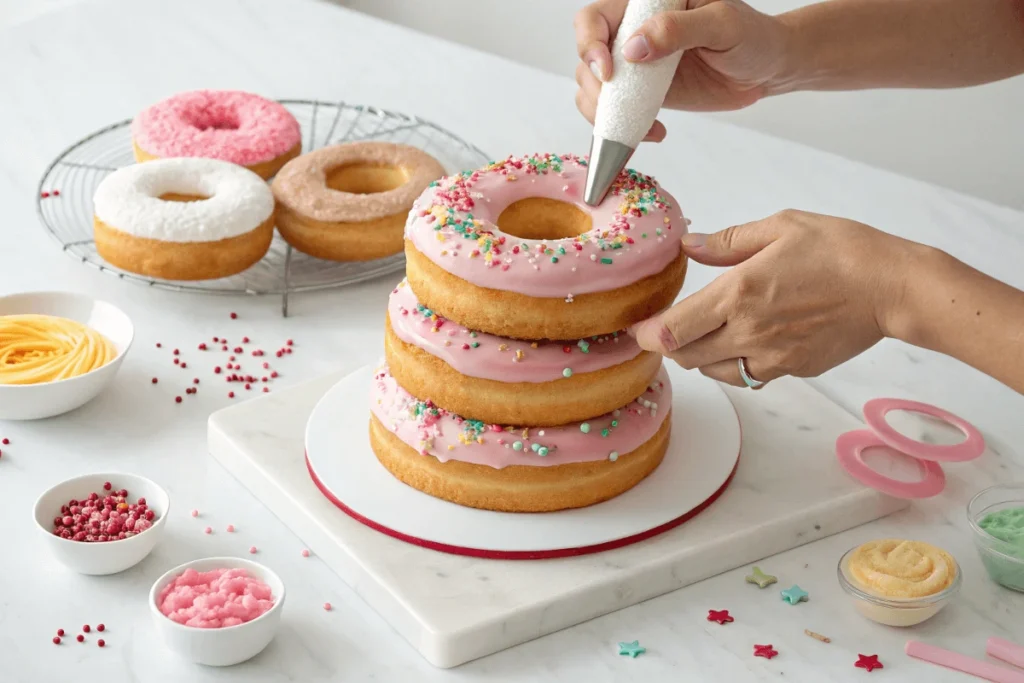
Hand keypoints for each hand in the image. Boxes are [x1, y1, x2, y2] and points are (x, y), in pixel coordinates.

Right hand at [574, 0, 791, 140]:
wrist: (767, 68)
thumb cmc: (751, 36)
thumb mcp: (722, 24)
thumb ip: (678, 29)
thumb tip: (634, 48)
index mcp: (646, 5)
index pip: (594, 18)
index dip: (589, 43)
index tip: (609, 71)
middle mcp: (632, 33)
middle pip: (586, 57)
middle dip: (594, 87)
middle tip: (618, 105)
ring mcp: (635, 67)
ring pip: (593, 89)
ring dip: (603, 112)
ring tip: (640, 126)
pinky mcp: (642, 95)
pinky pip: (615, 112)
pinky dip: (622, 127)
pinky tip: (653, 132)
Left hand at [631, 210, 918, 386]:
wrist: (892, 288)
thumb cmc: (841, 250)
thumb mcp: (781, 227)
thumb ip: (727, 242)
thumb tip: (689, 243)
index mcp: (739, 294)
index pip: (673, 330)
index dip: (647, 335)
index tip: (637, 329)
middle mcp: (749, 332)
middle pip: (686, 357)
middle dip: (668, 346)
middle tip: (663, 330)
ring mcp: (771, 357)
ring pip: (713, 372)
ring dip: (697, 357)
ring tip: (698, 335)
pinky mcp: (791, 370)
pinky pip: (745, 376)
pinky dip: (730, 366)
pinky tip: (736, 344)